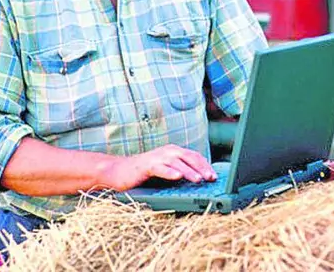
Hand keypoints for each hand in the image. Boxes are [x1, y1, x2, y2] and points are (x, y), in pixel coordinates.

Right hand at [101, 144, 216, 191]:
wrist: (118, 171)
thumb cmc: (144, 173)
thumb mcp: (166, 170)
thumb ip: (179, 172)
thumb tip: (199, 181)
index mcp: (174, 152)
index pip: (195, 157)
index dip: (206, 166)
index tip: (215, 176)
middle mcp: (167, 151)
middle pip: (189, 157)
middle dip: (202, 168)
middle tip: (211, 178)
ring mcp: (157, 157)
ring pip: (177, 162)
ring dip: (189, 171)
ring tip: (199, 179)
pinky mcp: (146, 165)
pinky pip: (160, 167)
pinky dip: (170, 171)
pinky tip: (177, 176)